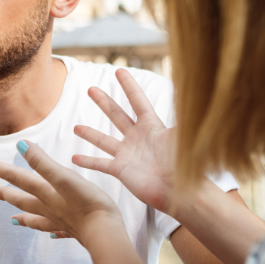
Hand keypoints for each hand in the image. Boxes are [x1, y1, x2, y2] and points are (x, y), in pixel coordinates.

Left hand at [0, 140, 123, 243]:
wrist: (105, 234)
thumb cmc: (88, 204)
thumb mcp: (65, 177)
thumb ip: (43, 163)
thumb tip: (21, 146)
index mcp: (44, 192)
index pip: (15, 177)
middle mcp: (48, 207)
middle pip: (21, 199)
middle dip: (5, 193)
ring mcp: (60, 221)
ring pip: (35, 218)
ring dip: (23, 216)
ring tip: (13, 219)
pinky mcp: (74, 230)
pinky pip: (58, 231)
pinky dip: (51, 231)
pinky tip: (51, 234)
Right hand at [73, 68, 180, 215]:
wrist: (178, 192)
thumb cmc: (183, 164)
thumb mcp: (182, 136)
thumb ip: (181, 115)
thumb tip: (190, 92)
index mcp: (152, 126)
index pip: (138, 101)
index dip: (129, 86)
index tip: (119, 71)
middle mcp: (138, 138)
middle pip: (117, 115)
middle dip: (104, 102)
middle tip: (91, 89)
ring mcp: (128, 154)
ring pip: (104, 140)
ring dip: (90, 133)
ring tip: (76, 127)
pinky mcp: (121, 170)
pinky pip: (100, 164)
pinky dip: (87, 161)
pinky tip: (74, 158)